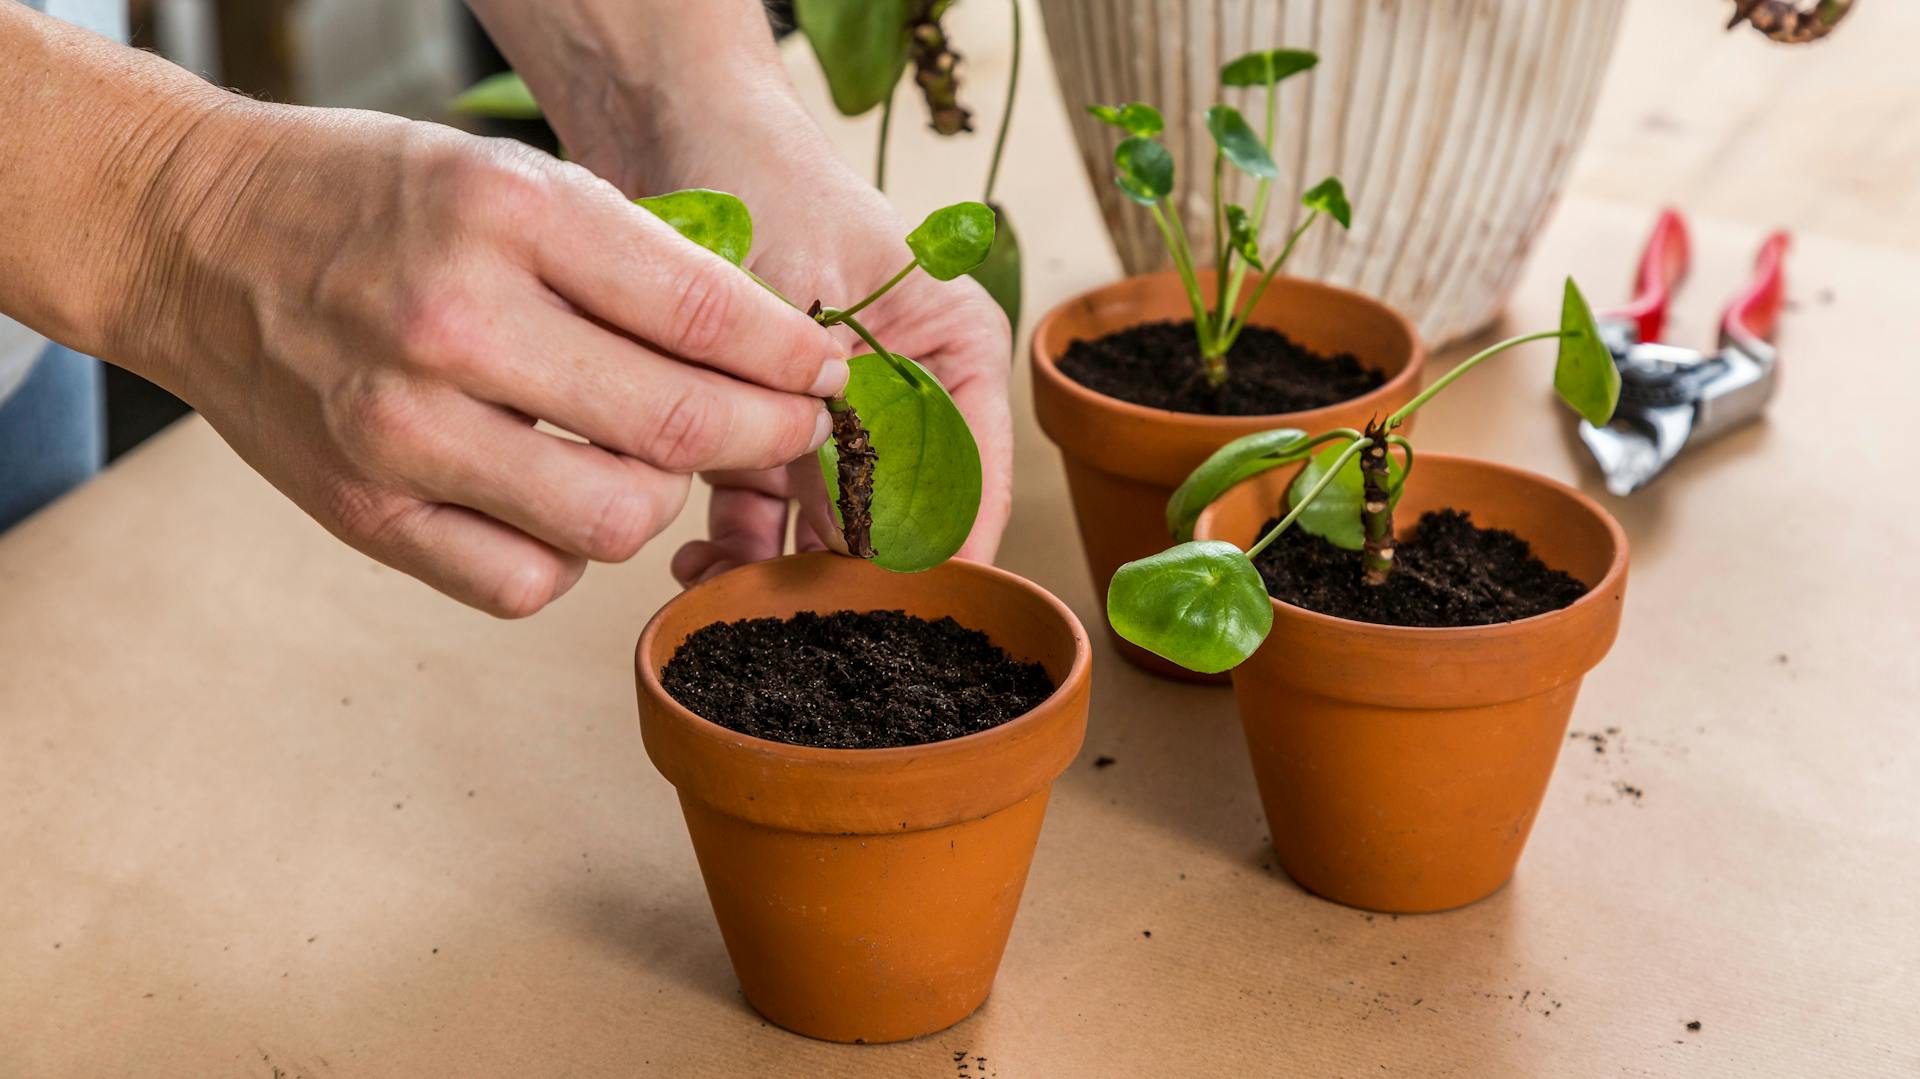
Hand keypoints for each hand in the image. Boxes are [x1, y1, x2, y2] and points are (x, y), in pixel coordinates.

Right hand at [130, 101, 848, 614]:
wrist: (197, 238)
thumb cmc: (373, 202)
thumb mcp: (512, 181)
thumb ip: (633, 262)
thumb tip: (765, 350)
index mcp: (506, 217)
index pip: (703, 312)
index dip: (791, 357)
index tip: (822, 373)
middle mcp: (453, 324)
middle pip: (674, 429)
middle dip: (765, 435)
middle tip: (785, 426)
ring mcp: (403, 430)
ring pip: (614, 521)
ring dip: (660, 498)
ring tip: (648, 456)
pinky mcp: (367, 514)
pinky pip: (527, 583)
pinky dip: (568, 556)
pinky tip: (557, 501)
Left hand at [671, 182, 1013, 584]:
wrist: (672, 130)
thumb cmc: (771, 183)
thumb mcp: (820, 302)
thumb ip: (845, 412)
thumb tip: (860, 534)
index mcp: (955, 358)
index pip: (973, 486)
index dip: (943, 560)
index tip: (904, 621)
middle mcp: (901, 396)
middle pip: (895, 519)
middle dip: (847, 575)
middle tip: (800, 621)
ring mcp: (827, 417)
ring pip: (820, 528)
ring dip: (779, 569)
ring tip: (731, 596)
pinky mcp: (756, 424)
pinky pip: (755, 510)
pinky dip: (729, 544)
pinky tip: (695, 565)